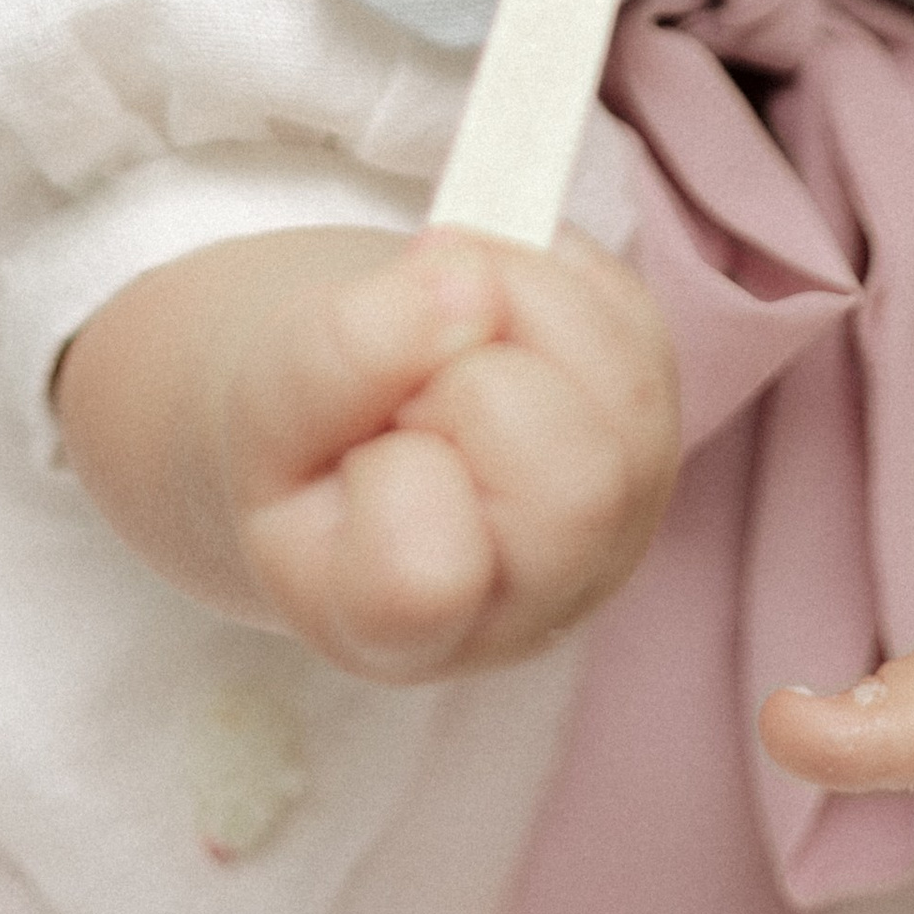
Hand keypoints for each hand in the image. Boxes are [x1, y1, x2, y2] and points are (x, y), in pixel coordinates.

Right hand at [226, 227, 680, 682]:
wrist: (346, 415)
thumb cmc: (298, 433)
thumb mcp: (261, 406)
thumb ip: (332, 358)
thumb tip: (463, 284)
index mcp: (396, 632)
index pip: (427, 581)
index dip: (394, 472)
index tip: (355, 445)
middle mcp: (532, 602)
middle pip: (572, 490)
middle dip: (474, 378)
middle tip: (414, 380)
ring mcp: (613, 524)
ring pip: (627, 395)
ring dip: (524, 308)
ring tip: (453, 324)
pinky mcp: (652, 434)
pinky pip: (640, 326)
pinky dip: (560, 280)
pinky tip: (499, 310)